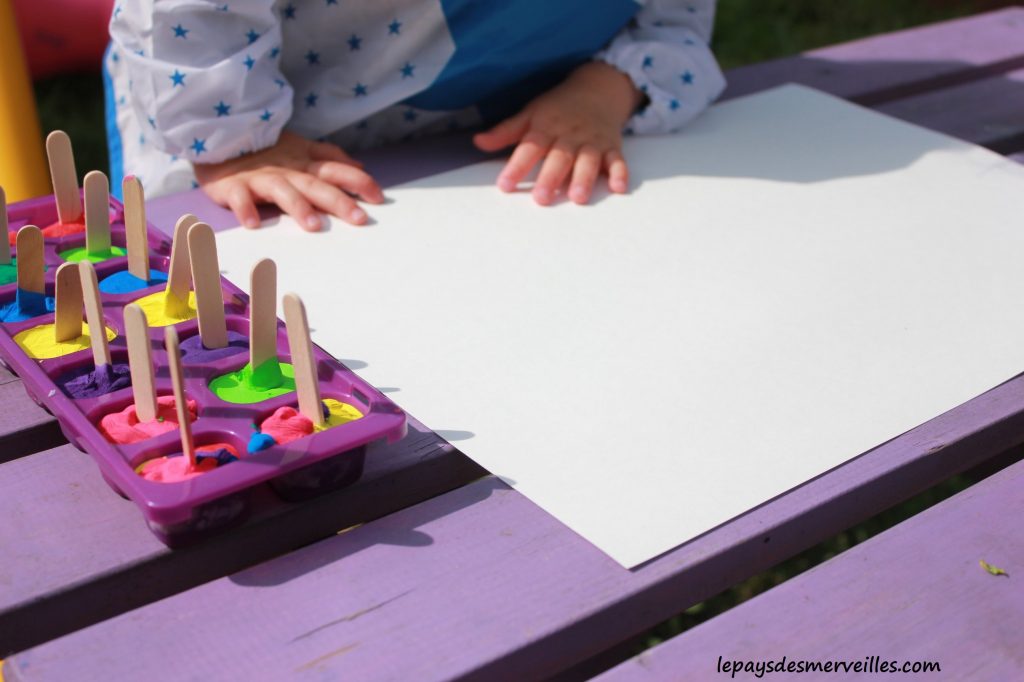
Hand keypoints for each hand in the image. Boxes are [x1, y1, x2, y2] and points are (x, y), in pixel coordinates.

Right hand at [193, 131, 383, 229]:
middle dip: (338, 201)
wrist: (219, 137)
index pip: (337, 171)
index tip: (379, 197)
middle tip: (359, 218)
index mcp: (305, 164)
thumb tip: (361, 169)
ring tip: (313, 225)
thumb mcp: (302, 150)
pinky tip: (252, 223)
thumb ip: (331, 158)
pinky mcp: (233, 186)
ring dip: (297, 206)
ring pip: (282, 191)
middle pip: (316, 185)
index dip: (358, 182)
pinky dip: (244, 208)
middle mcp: (288, 172)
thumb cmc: (266, 151)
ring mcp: (261, 179)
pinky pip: (239, 197)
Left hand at [473, 61, 642, 205]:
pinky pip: (617, 160)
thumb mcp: (530, 113)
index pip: (529, 148)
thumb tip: (477, 142)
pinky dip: (620, 173)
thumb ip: (506, 131)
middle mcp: (569, 136)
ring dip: (584, 178)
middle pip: (559, 157)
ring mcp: (592, 141)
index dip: (516, 166)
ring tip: (578, 197)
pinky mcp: (612, 147)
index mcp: (546, 128)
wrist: (598, 88)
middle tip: (541, 199)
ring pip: (588, 160)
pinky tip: (618, 187)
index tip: (505, 185)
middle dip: (551, 177)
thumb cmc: (558, 107)